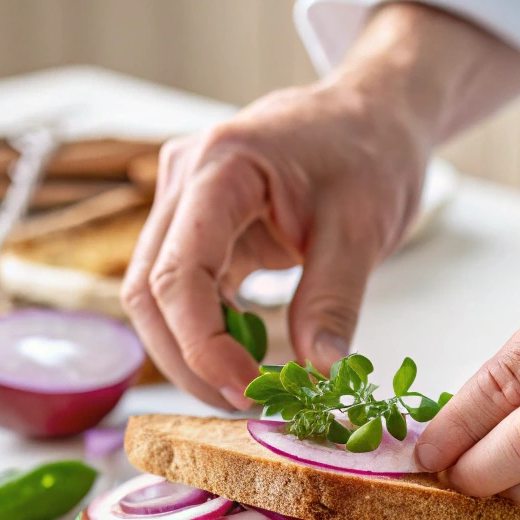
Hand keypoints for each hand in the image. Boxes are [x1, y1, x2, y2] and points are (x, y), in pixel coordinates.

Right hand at [119, 2, 519, 409]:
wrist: (370, 114)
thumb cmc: (369, 152)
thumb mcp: (363, 229)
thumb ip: (334, 303)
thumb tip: (319, 377)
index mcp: (222, 166)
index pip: (179, 272)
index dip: (202, 344)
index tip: (248, 389)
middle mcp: (185, 180)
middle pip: (149, 292)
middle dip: (188, 360)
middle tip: (244, 405)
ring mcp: (184, 203)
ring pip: (155, 297)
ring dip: (191, 352)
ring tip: (246, 389)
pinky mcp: (197, 227)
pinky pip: (183, 291)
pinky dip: (206, 332)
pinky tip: (243, 357)